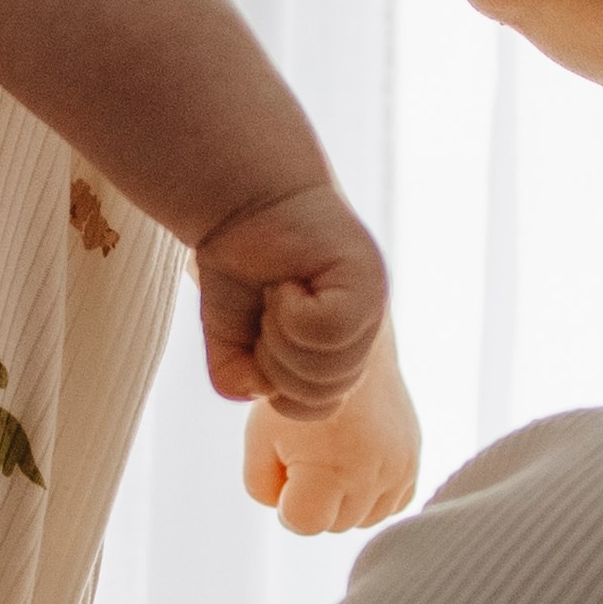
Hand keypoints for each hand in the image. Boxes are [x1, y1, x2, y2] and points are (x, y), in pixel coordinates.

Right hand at [195, 181, 387, 413]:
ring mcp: (371, 303)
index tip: (261, 338)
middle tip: (268, 312)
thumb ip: (238, 379)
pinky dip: (294, 313)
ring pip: (329, 370)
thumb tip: (260, 390)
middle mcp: (365, 328)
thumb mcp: (231, 338)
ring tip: (279, 293)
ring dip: (283, 338)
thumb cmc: (240, 265)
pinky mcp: (366, 279)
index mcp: (343, 349)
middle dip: (278, 364)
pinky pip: (329, 332)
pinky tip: (288, 281)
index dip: (279, 388)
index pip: (320, 406)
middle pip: (326, 395)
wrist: (243, 197)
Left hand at [245, 317, 420, 532]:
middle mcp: (373, 476)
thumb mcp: (258, 440)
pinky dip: (373, 493)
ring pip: (365, 517)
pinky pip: (392, 502)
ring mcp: (400, 468)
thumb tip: (290, 510)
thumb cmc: (295, 393)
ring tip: (333, 454)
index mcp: (331, 472)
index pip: (304, 524)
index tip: (285, 465)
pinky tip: (357, 462)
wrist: (345, 346)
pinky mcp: (414, 458)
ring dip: (345, 499)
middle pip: (335, 523)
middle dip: (316, 498)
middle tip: (308, 451)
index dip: (286, 501)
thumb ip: (263, 488)